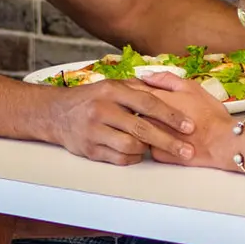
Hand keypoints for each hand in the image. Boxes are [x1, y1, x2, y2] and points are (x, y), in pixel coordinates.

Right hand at [47, 79, 195, 165]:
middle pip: (142, 128)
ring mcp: (94, 130)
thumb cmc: (91, 98)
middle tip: (188, 150)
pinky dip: (132, 158)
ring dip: (147, 149)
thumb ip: (137, 87)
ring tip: (155, 149)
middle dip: (168, 141)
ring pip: (131, 146)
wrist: (56, 113)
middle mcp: (102, 109)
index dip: (171, 115)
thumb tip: (167, 87)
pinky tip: (137, 153)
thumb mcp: (111, 85)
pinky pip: (118, 158)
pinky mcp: (89, 149)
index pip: (148, 102)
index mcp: (112, 90)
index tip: (189, 126)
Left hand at [136, 72, 237, 169]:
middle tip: (149, 107)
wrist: (221, 143)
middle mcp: (149, 119)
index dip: (132, 87)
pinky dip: (153, 141)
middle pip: (133, 109)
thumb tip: (146, 76)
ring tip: (160, 123)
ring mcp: (152, 138)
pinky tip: (165, 138)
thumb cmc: (210, 115)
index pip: (133, 89)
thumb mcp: (191, 87)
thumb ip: (166, 79)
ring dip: (142, 124)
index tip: (134, 87)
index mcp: (156, 100)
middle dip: (136, 106)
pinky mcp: (157, 154)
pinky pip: (149, 144)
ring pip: (138, 128)